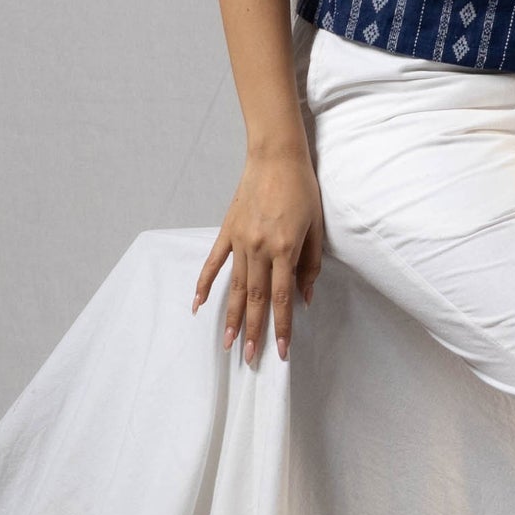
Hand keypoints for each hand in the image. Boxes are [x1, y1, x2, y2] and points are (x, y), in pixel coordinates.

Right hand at [192, 144, 324, 363]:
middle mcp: (260, 248)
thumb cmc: (302, 188)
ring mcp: (240, 240)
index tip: (281, 351)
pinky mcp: (228, 230)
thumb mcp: (315, 226)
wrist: (276, 156)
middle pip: (255, 298)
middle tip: (249, 359)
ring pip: (235, 286)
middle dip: (253, 331)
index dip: (282, 327)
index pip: (282, 298)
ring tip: (226, 342)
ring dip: (230, 317)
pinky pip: (214, 262)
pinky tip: (198, 304)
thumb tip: (305, 297)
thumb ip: (310, 264)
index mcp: (285, 248)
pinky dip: (205, 284)